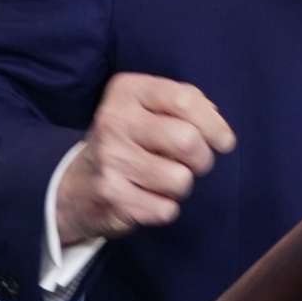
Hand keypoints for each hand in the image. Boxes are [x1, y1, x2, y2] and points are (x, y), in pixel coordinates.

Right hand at [55, 73, 235, 242]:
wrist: (77, 187)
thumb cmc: (129, 141)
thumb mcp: (148, 109)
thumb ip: (185, 105)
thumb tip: (217, 121)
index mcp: (127, 91)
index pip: (184, 99)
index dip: (214, 124)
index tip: (224, 141)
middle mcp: (114, 121)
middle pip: (187, 141)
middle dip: (202, 158)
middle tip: (194, 163)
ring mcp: (110, 160)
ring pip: (180, 179)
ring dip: (181, 185)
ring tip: (163, 179)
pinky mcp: (112, 197)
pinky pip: (166, 209)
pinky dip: (165, 208)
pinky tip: (147, 197)